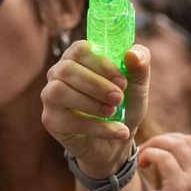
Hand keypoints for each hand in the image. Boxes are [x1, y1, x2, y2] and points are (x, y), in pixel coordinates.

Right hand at [41, 42, 149, 176]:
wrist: (118, 140)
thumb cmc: (124, 104)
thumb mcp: (138, 84)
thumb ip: (140, 64)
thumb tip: (132, 54)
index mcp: (78, 57)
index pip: (80, 49)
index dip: (102, 64)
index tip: (122, 81)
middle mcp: (58, 73)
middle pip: (66, 69)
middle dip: (96, 85)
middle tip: (118, 99)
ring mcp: (50, 97)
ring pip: (59, 92)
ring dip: (91, 103)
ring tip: (113, 112)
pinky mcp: (51, 121)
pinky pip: (69, 121)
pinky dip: (98, 127)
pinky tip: (118, 131)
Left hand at [138, 133, 190, 190]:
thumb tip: (177, 177)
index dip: (178, 143)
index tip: (161, 153)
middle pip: (187, 140)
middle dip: (165, 141)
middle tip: (148, 152)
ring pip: (174, 143)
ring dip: (154, 145)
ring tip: (142, 158)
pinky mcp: (180, 186)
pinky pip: (162, 156)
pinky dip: (149, 155)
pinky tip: (141, 166)